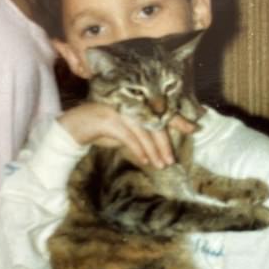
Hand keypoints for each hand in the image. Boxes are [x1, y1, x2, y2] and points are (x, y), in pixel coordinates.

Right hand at [58, 103, 195, 168]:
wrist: (73, 127)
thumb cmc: (99, 129)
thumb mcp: (122, 132)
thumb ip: (139, 135)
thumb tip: (157, 148)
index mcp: (135, 103)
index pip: (160, 110)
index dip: (178, 119)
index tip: (194, 128)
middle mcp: (130, 104)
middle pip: (155, 123)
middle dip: (165, 144)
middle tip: (172, 160)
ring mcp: (120, 110)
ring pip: (144, 132)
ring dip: (153, 151)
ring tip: (161, 164)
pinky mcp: (110, 120)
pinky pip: (130, 137)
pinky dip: (139, 150)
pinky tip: (145, 161)